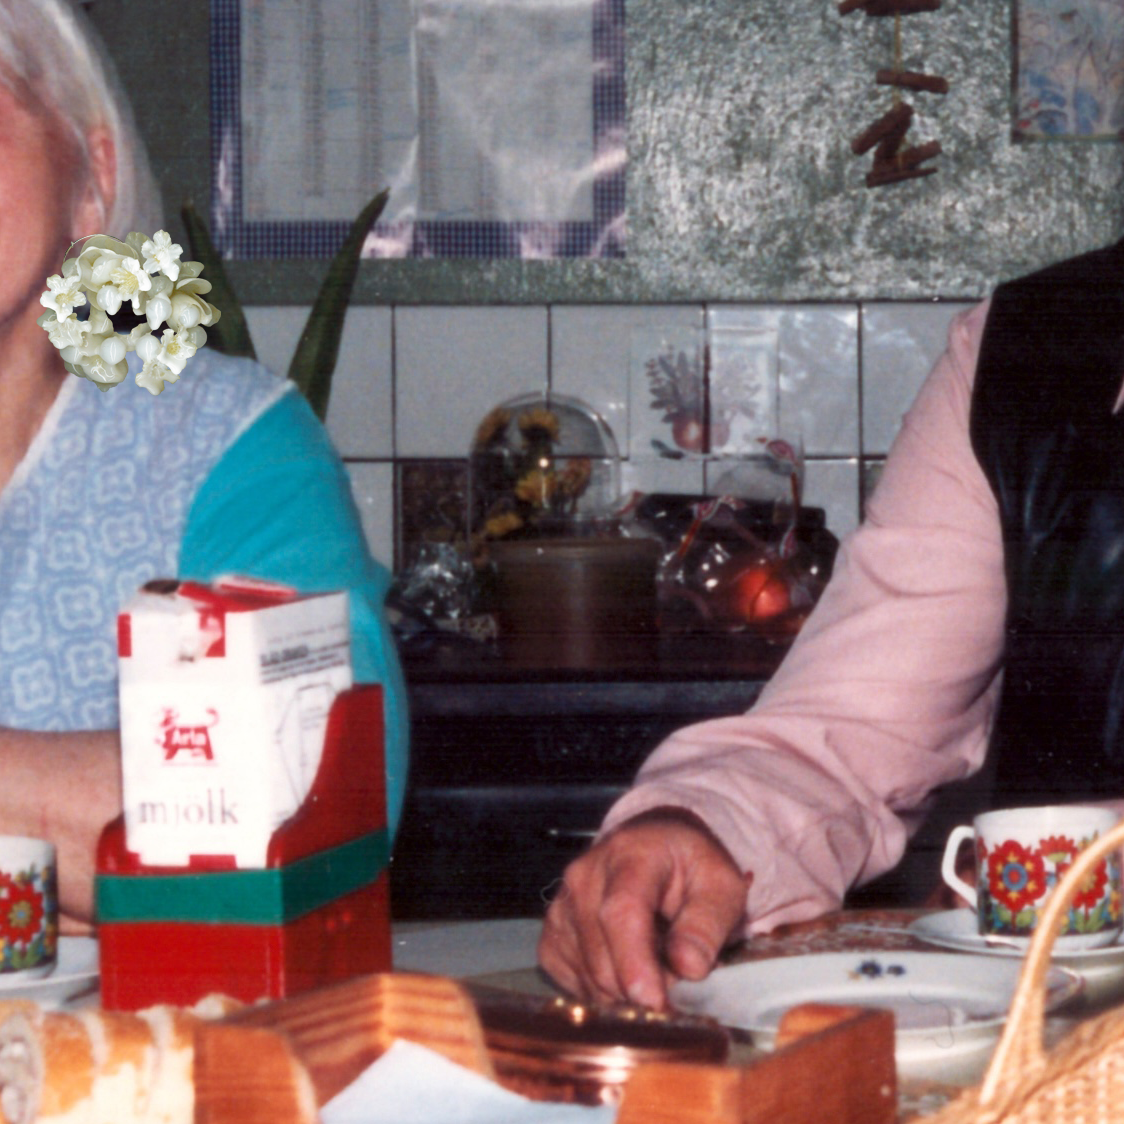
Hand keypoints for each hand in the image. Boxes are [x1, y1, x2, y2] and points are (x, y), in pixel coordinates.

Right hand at [538, 807, 747, 1010]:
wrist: (653, 847)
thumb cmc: (688, 867)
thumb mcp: (720, 885)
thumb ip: (708, 923)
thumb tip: (690, 967)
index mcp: (630, 856)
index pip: (622, 913)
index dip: (635, 963)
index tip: (656, 1002)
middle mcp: (584, 878)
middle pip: (603, 958)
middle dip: (644, 988)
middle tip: (677, 981)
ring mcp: (562, 907)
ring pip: (590, 979)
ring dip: (627, 993)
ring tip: (655, 966)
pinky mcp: (552, 935)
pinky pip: (575, 985)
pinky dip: (605, 993)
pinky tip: (626, 969)